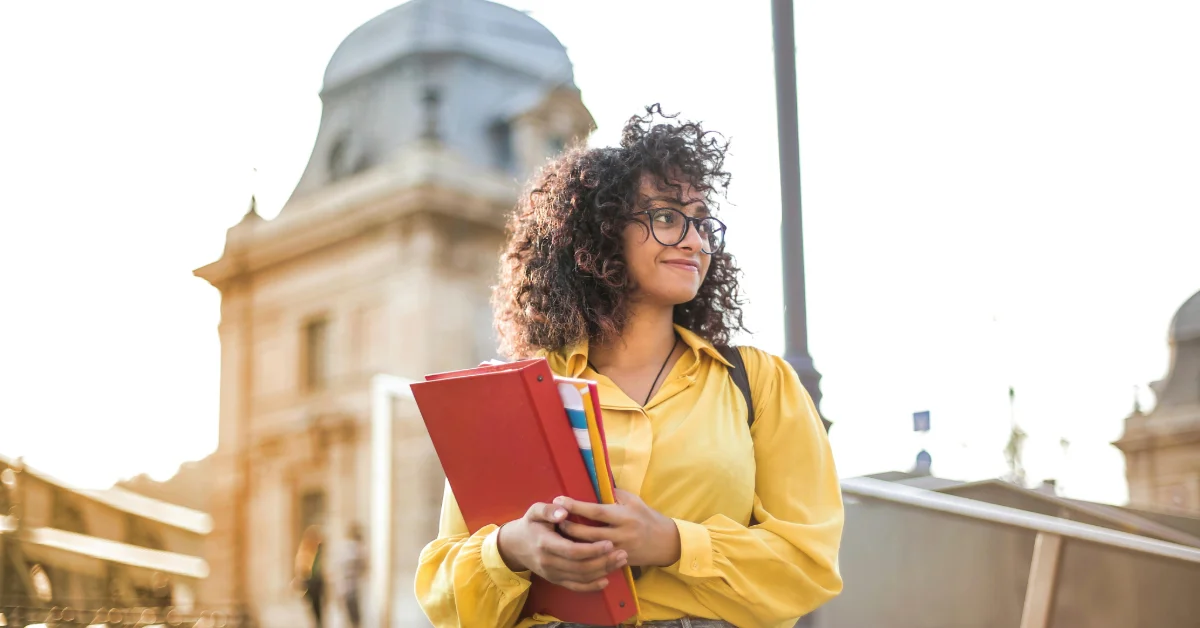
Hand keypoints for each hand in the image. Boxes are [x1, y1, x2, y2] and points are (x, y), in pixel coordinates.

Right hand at [496, 502, 628, 591]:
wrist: (515, 545)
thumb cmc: (530, 524)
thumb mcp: (534, 511)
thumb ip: (548, 510)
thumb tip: (563, 511)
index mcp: (545, 543)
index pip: (572, 551)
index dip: (592, 549)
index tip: (609, 543)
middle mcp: (548, 562)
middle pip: (580, 567)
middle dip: (603, 561)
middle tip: (622, 553)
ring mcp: (552, 573)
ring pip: (581, 577)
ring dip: (602, 571)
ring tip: (620, 562)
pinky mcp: (555, 580)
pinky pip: (575, 587)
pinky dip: (591, 586)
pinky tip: (606, 580)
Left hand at [553, 489, 681, 568]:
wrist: (665, 542)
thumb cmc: (646, 517)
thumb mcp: (633, 501)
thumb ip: (614, 494)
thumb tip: (593, 484)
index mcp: (624, 516)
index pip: (596, 511)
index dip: (576, 506)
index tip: (559, 500)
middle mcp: (621, 534)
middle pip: (589, 533)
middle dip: (568, 526)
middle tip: (553, 520)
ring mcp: (619, 550)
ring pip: (590, 549)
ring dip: (572, 542)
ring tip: (556, 535)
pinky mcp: (618, 562)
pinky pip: (597, 560)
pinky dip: (582, 555)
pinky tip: (570, 551)